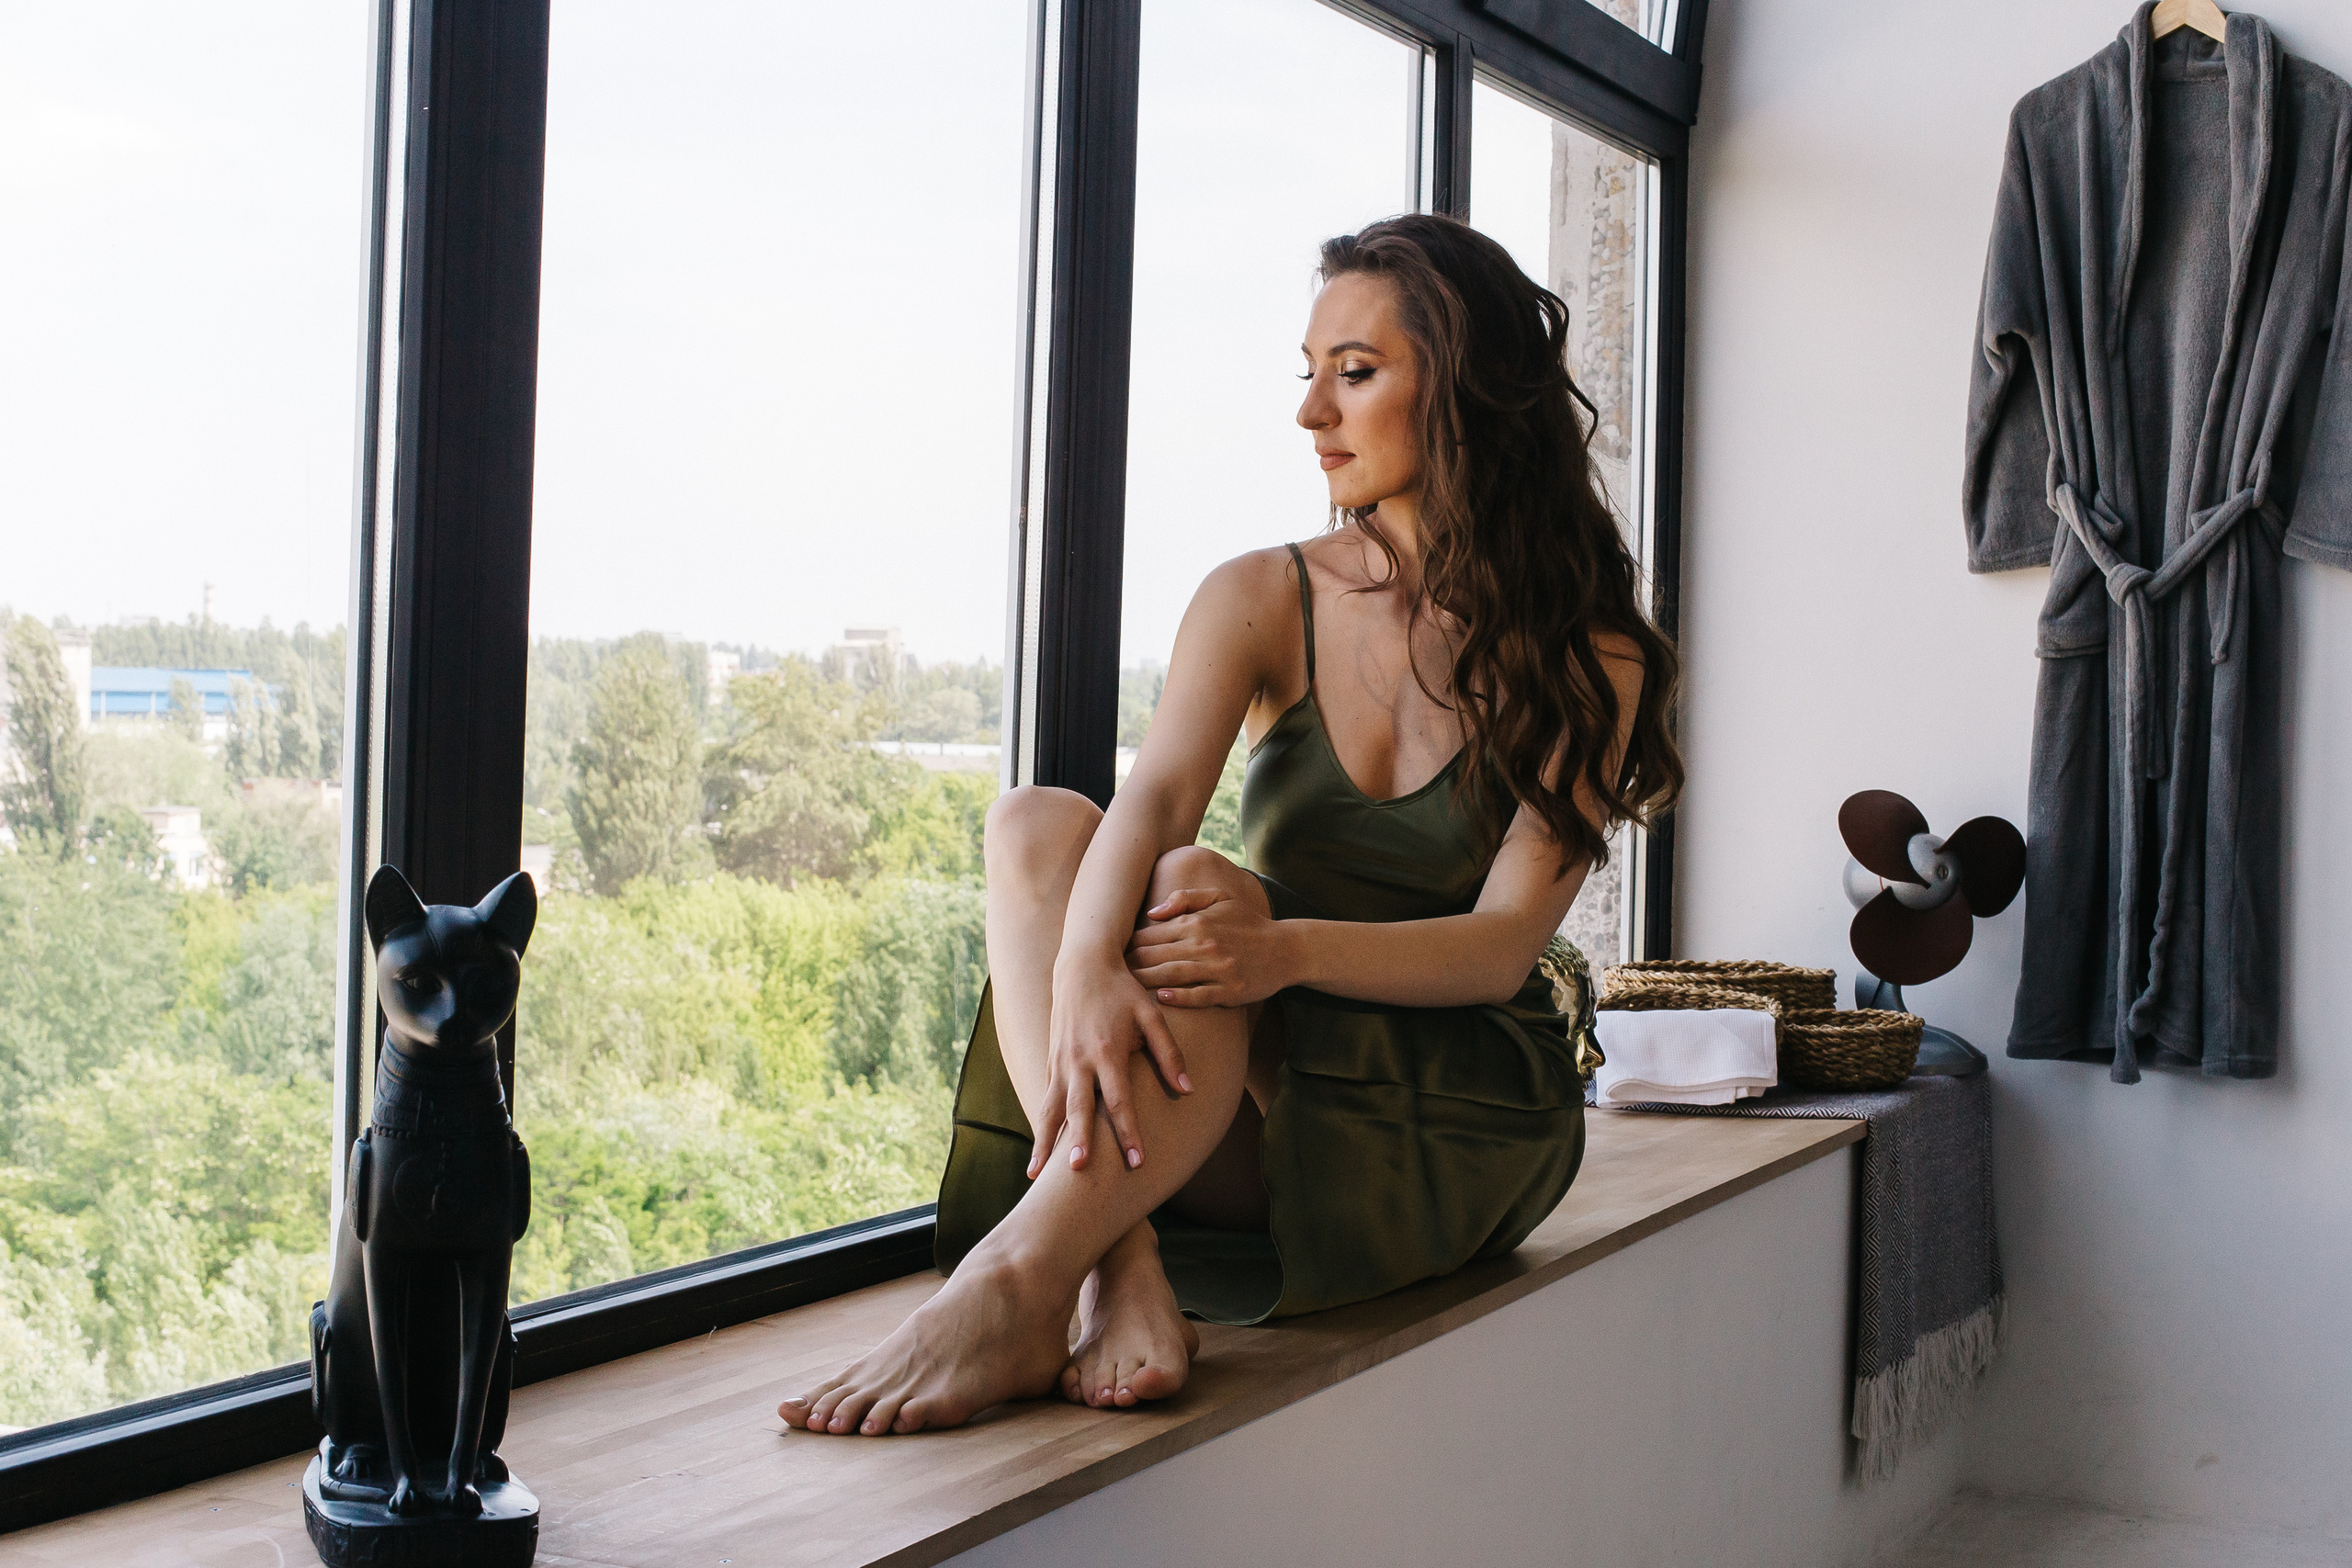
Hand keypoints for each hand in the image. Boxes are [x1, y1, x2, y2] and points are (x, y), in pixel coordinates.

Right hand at [1035, 960, 1192, 1177]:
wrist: (1082, 966)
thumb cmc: (1122, 992)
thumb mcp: (1152, 1015)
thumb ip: (1169, 1053)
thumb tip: (1188, 1090)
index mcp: (1107, 1051)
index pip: (1120, 1100)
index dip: (1129, 1133)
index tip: (1138, 1162)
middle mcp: (1079, 1060)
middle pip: (1078, 1108)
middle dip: (1078, 1140)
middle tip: (1077, 1171)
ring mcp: (1060, 1062)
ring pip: (1050, 1108)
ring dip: (1043, 1141)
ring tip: (1034, 1174)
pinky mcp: (1051, 1061)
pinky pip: (1045, 1098)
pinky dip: (1041, 1125)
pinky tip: (1038, 1151)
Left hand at [1125, 885, 1286, 1010]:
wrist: (1285, 949)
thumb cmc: (1247, 924)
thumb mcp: (1220, 899)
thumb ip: (1184, 900)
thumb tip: (1151, 913)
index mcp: (1198, 921)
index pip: (1151, 934)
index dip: (1128, 945)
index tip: (1111, 954)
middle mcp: (1205, 943)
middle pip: (1155, 955)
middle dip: (1129, 965)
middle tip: (1109, 976)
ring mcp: (1218, 968)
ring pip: (1172, 974)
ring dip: (1145, 981)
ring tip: (1125, 990)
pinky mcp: (1230, 990)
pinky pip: (1199, 995)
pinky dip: (1178, 997)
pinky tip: (1161, 999)